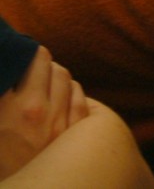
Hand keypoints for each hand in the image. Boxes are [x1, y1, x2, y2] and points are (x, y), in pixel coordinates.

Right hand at [0, 47, 88, 179]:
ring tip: (43, 81)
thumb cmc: (0, 166)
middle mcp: (32, 110)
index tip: (17, 53)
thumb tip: (6, 87)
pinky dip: (70, 91)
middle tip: (29, 64)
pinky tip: (60, 97)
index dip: (20, 53)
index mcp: (4, 110)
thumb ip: (2, 101)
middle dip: (37, 60)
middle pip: (45, 62)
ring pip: (64, 76)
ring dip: (53, 74)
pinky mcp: (74, 131)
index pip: (23, 60)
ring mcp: (57, 120)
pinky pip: (79, 95)